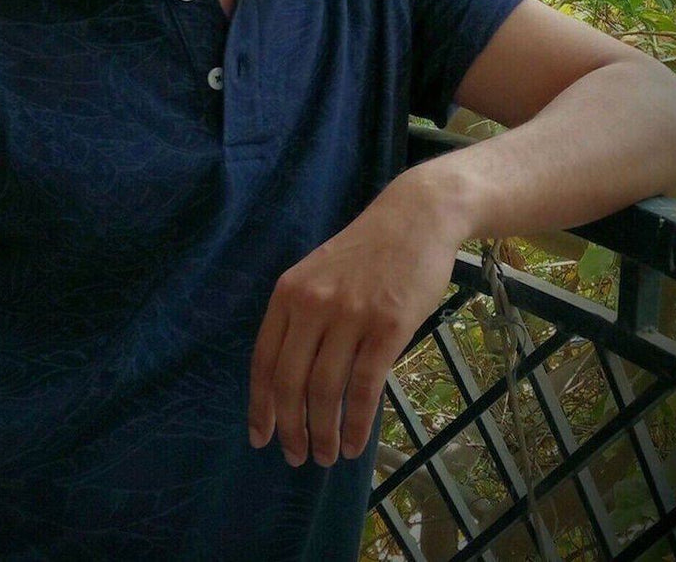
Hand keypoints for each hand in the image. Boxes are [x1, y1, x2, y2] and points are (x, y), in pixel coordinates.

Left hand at [247, 172, 462, 466]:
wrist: (415, 218)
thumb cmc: (368, 251)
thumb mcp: (319, 274)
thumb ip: (303, 317)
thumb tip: (291, 380)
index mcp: (289, 292)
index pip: (263, 359)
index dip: (260, 405)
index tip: (260, 437)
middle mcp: (313, 304)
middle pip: (290, 381)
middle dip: (290, 427)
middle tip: (296, 457)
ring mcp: (351, 315)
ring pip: (326, 390)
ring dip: (323, 433)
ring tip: (326, 456)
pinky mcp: (389, 326)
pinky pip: (365, 387)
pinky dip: (356, 424)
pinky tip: (353, 443)